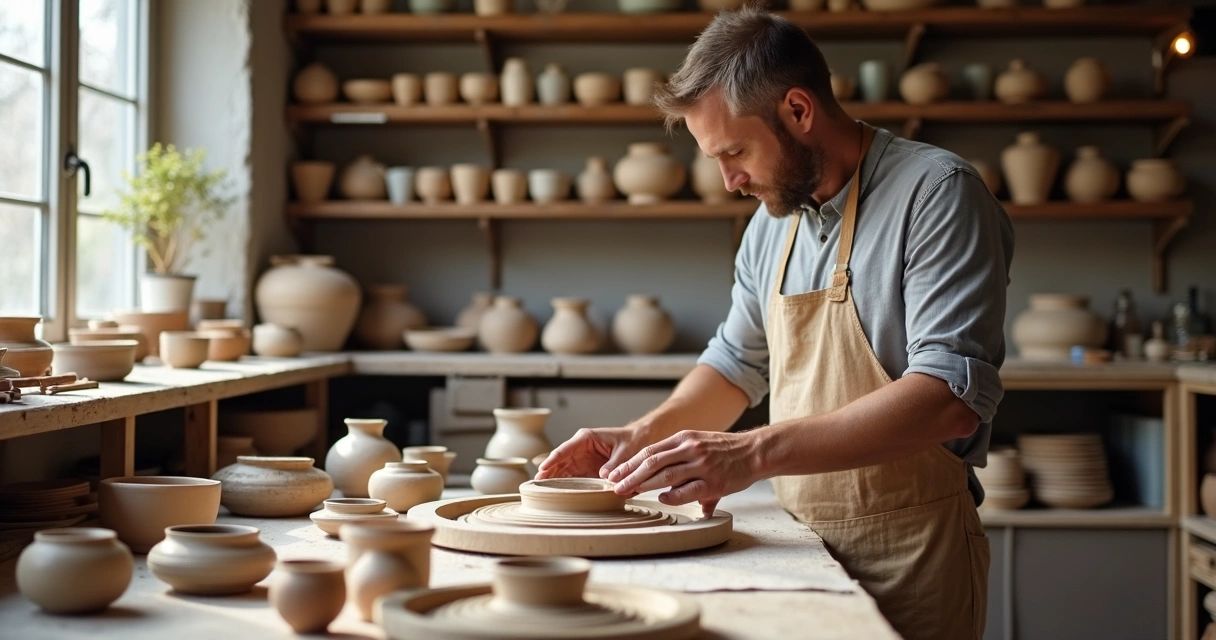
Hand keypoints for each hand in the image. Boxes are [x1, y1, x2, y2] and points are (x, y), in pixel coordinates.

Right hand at [535, 426, 646, 480]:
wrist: (640, 441)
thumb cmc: (632, 441)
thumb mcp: (625, 451)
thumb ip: (614, 464)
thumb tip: (604, 477)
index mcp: (586, 438)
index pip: (565, 449)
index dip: (553, 459)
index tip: (543, 469)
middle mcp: (579, 448)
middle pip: (559, 460)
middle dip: (548, 471)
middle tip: (537, 483)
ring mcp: (581, 459)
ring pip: (562, 469)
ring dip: (553, 479)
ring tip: (541, 490)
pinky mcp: (585, 469)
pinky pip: (571, 477)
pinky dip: (563, 484)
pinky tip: (555, 492)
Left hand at [607, 430, 759, 517]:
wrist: (756, 451)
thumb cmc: (727, 451)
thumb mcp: (701, 445)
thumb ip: (682, 463)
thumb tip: (668, 480)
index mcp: (683, 438)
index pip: (649, 451)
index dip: (630, 463)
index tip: (615, 474)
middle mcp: (689, 448)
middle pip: (651, 461)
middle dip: (630, 475)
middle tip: (614, 486)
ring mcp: (701, 464)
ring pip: (665, 474)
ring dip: (643, 484)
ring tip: (628, 493)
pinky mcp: (713, 481)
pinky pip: (688, 490)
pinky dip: (673, 495)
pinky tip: (662, 499)